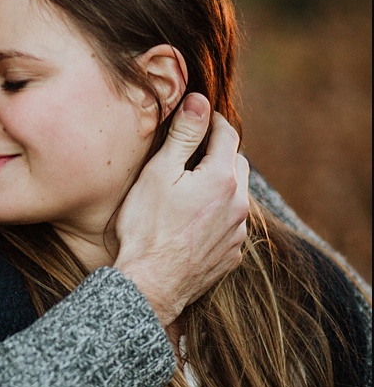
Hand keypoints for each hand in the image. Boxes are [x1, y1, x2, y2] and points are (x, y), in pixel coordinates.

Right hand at [113, 97, 249, 329]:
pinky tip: (194, 220)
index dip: (212, 120)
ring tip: (192, 186)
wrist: (150, 285)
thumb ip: (184, 135)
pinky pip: (231, 224)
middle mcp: (239, 205)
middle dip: (220, 152)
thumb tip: (200, 101)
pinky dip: (218, 215)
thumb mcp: (160, 173)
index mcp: (223, 178)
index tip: (199, 114)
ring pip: (236, 196)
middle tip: (194, 149)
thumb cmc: (147, 227)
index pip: (227, 134)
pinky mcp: (231, 256)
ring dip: (221, 185)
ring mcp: (237, 233)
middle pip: (238, 164)